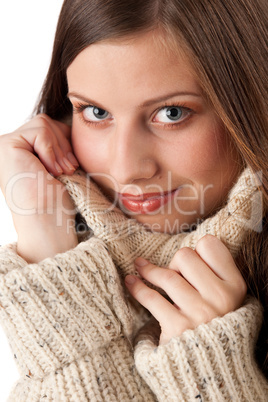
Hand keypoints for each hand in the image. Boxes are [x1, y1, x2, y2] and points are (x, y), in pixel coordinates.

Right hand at [0, 114, 78, 261]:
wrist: (48, 222)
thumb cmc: (57, 202)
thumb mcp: (61, 166)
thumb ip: (59, 145)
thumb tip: (76, 122)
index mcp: (25, 152)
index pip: (51, 128)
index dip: (67, 144)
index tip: (72, 168)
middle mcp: (13, 147)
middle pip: (48, 122)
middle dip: (65, 146)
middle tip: (68, 170)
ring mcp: (7, 146)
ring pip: (44, 123)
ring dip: (59, 150)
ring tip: (60, 172)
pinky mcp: (7, 145)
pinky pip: (40, 130)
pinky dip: (51, 151)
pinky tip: (49, 171)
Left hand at [125, 235, 246, 344]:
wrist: (210, 368)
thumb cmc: (213, 324)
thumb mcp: (227, 298)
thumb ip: (214, 273)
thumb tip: (185, 249)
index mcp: (235, 286)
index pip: (210, 245)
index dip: (197, 250)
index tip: (189, 263)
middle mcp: (221, 298)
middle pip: (185, 256)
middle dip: (174, 263)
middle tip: (175, 277)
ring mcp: (200, 313)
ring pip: (168, 276)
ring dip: (149, 270)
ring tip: (139, 267)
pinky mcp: (178, 327)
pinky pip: (152, 298)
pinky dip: (138, 288)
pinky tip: (131, 281)